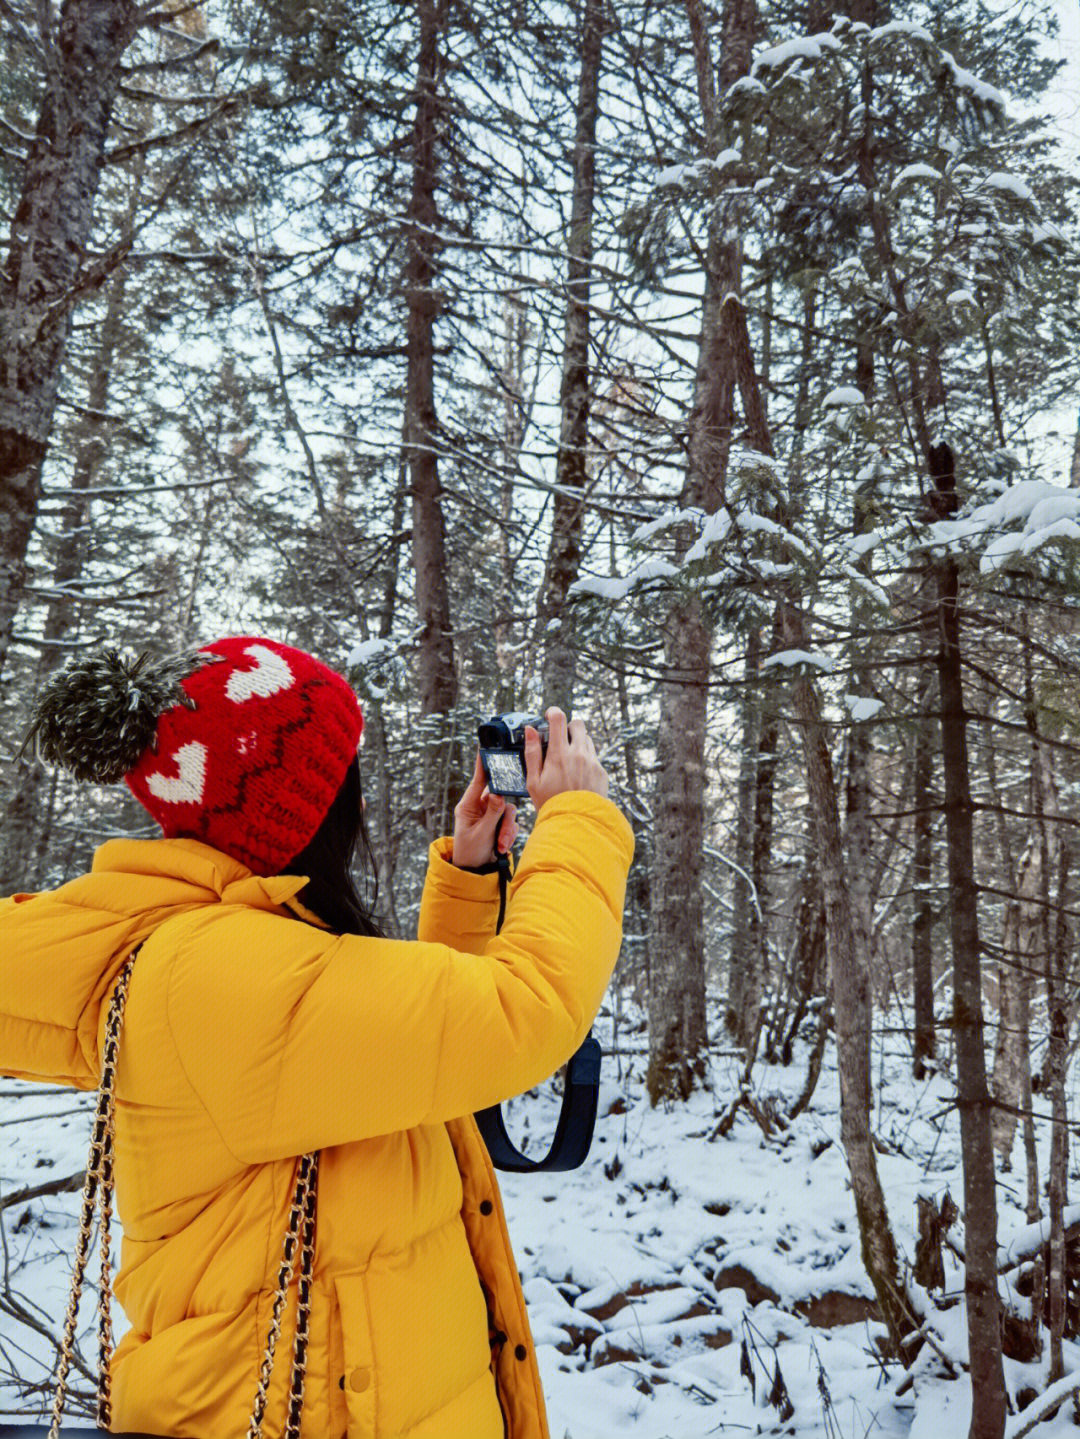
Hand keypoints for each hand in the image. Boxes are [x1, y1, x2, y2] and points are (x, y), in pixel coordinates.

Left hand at [452, 751, 518, 867]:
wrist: (475, 872)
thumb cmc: (470, 853)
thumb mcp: (480, 834)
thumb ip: (492, 814)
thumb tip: (498, 796)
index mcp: (468, 806)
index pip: (478, 780)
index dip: (483, 765)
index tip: (485, 749)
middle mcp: (480, 808)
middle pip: (500, 797)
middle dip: (503, 817)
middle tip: (501, 831)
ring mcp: (490, 816)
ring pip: (508, 812)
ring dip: (506, 829)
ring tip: (500, 844)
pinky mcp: (499, 825)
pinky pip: (511, 823)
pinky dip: (508, 835)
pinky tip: (501, 847)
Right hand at [524, 707, 608, 810]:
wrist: (576, 823)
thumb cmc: (551, 804)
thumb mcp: (533, 781)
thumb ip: (531, 753)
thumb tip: (530, 731)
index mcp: (559, 755)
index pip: (559, 719)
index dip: (553, 712)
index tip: (549, 716)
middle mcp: (578, 754)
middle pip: (578, 724)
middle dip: (568, 727)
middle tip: (560, 739)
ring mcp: (592, 762)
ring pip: (587, 739)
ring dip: (578, 742)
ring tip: (568, 759)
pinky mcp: (601, 772)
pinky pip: (594, 756)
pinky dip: (586, 758)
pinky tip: (578, 774)